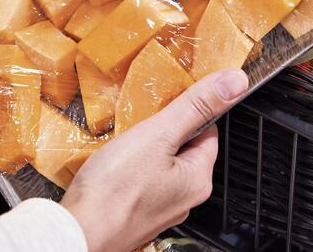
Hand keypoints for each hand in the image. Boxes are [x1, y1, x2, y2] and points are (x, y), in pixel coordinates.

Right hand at [60, 68, 248, 251]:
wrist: (79, 231)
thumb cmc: (114, 190)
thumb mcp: (157, 134)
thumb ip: (195, 106)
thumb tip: (234, 82)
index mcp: (198, 179)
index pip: (207, 131)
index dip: (186, 111)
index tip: (166, 102)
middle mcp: (185, 199)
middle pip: (182, 148)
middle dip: (162, 132)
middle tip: (139, 124)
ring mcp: (160, 209)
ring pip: (160, 166)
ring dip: (144, 151)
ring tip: (123, 144)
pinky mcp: (136, 215)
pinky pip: (141, 182)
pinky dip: (130, 170)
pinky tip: (113, 166)